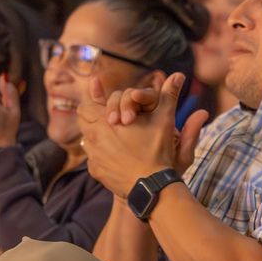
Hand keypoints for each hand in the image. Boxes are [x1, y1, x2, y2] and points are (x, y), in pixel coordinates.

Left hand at [78, 73, 189, 197]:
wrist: (152, 185)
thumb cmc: (158, 150)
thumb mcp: (166, 120)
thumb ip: (169, 96)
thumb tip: (179, 75)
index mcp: (105, 121)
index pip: (85, 106)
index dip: (95, 105)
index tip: (109, 110)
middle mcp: (93, 137)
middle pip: (83, 122)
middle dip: (95, 120)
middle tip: (112, 123)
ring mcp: (93, 156)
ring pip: (86, 141)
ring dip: (98, 138)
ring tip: (116, 140)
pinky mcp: (96, 172)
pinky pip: (93, 160)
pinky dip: (102, 157)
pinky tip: (118, 158)